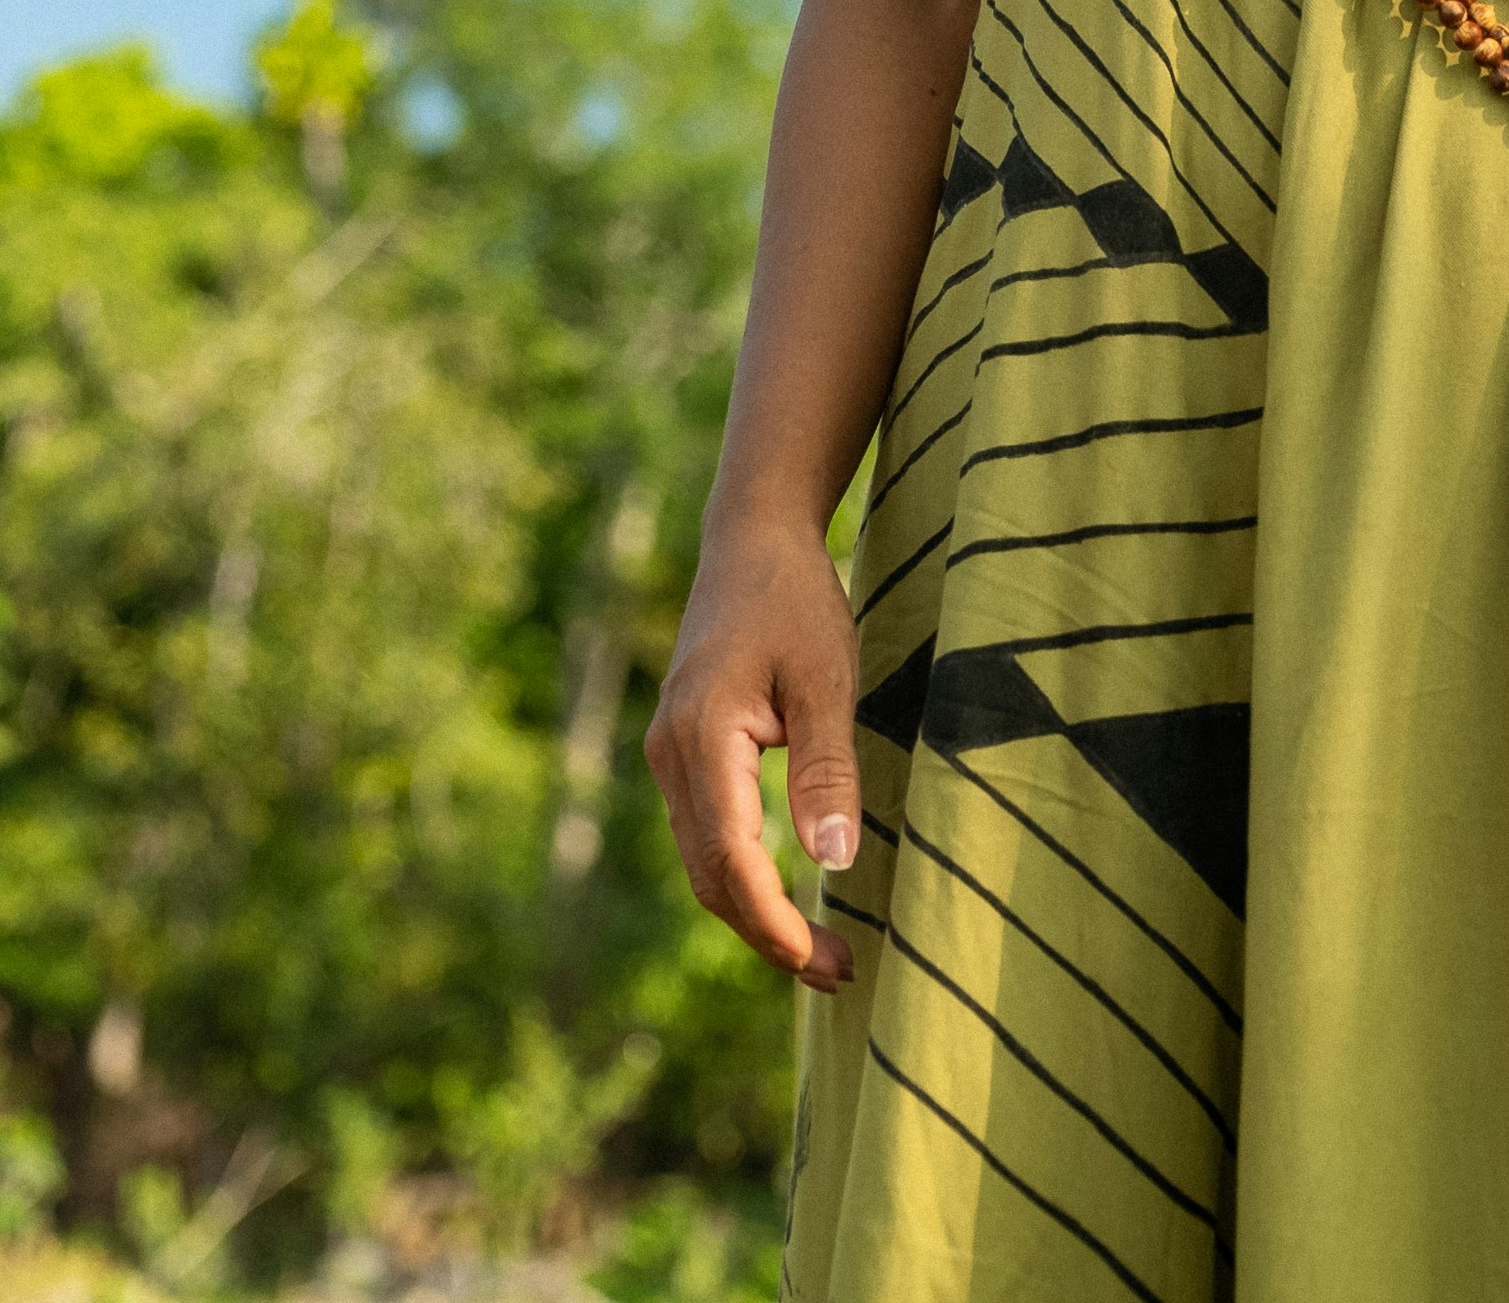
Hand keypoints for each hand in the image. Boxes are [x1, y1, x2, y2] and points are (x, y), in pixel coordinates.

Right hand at [645, 511, 862, 991]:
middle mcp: (670, 755)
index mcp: (702, 739)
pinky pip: (705, 833)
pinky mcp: (682, 751)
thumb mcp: (827, 677)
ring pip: (703, 861)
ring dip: (754, 912)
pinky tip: (785, 891)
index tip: (826, 964)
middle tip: (838, 971)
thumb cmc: (795, 599)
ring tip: (820, 949)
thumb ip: (827, 768)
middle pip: (710, 877)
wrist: (752, 537)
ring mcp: (669, 754)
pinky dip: (741, 875)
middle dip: (768, 934)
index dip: (774, 925)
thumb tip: (835, 863)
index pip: (731, 863)